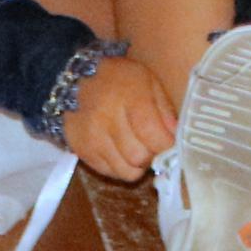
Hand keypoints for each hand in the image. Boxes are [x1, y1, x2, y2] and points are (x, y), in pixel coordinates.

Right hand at [60, 54, 175, 180]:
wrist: (75, 79)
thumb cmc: (119, 78)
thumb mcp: (148, 80)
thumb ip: (164, 108)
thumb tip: (175, 136)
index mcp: (129, 97)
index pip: (153, 135)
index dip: (167, 144)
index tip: (168, 141)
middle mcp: (106, 119)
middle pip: (139, 157)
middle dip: (152, 155)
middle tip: (152, 145)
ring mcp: (91, 138)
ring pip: (125, 172)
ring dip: (136, 165)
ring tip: (137, 148)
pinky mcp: (81, 151)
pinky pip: (109, 172)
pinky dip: (120, 166)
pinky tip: (119, 150)